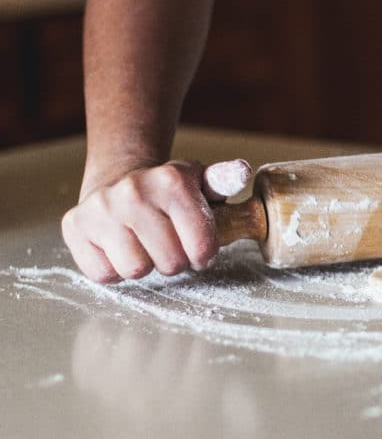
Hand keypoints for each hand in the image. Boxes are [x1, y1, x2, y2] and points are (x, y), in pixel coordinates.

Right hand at [61, 159, 251, 282]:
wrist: (118, 180)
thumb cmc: (169, 193)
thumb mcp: (202, 183)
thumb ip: (225, 180)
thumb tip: (242, 171)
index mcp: (172, 180)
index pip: (201, 247)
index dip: (204, 255)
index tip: (199, 249)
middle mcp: (134, 191)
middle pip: (170, 263)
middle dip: (175, 260)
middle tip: (169, 244)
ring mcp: (101, 209)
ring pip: (136, 270)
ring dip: (145, 264)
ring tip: (145, 244)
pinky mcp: (75, 226)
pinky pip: (104, 273)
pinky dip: (115, 268)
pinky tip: (120, 246)